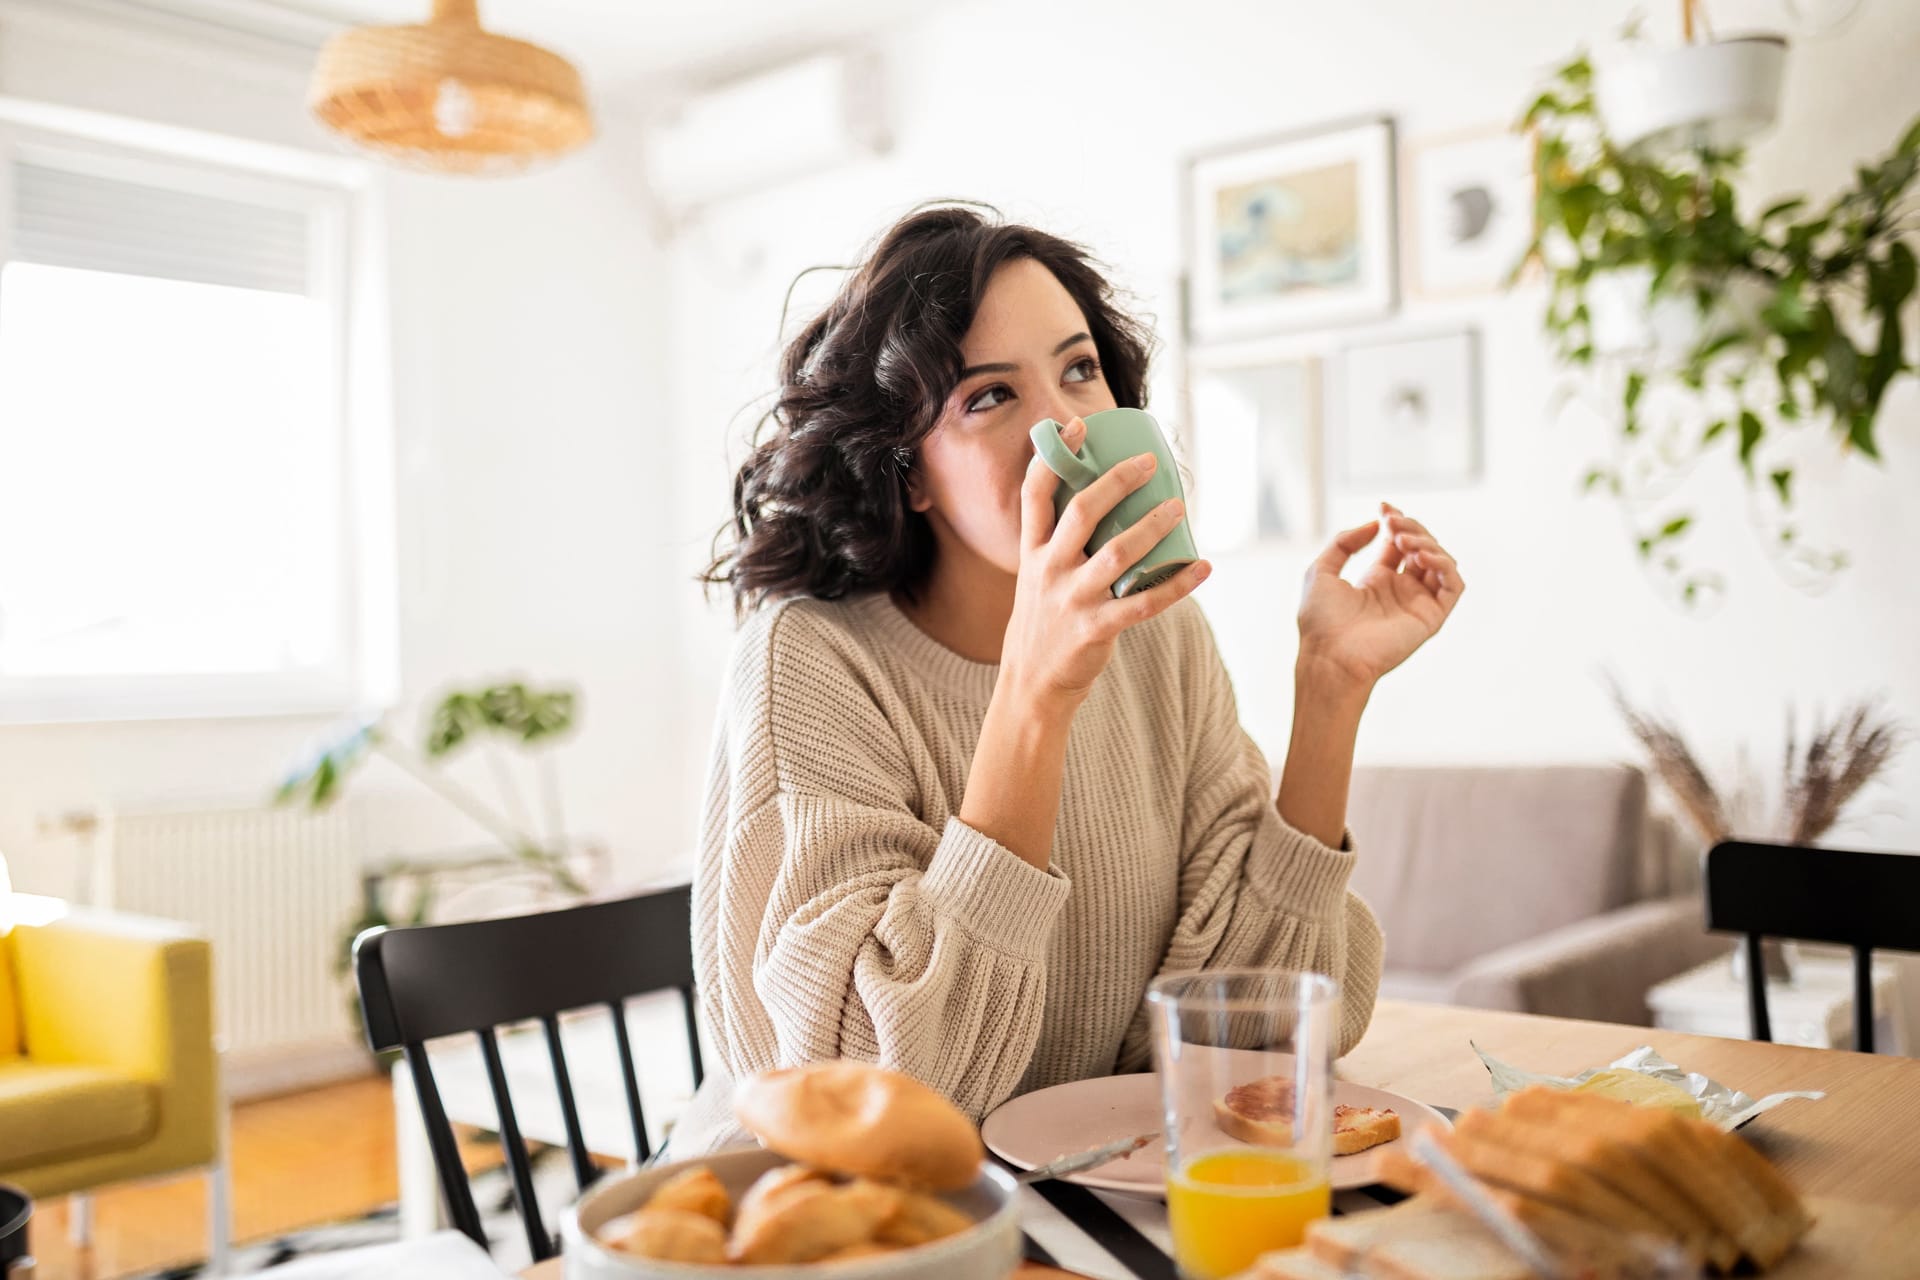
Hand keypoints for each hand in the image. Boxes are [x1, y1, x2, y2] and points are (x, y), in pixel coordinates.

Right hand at [1001, 416, 1212, 712]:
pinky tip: (1202, 567)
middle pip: (1081, 513)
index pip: (1035, 495)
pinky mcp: (1095, 630)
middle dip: (1116, 482)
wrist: (1032, 682)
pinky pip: (1143, 604)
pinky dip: (1177, 585)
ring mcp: (1072, 600)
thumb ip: (1062, 543)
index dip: (1055, 458)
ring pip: (1116, 554)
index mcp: (1033, 552)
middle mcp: (1049, 570)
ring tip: (1179, 507)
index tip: (1077, 427)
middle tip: (1149, 463)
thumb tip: (1105, 499)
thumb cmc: (1044, 620)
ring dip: (1152, 526)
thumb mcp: (1037, 576)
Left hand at [1296, 502, 1462, 690]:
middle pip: (1421, 547)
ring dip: (1427, 542)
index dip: (1396, 521)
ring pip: (1441, 563)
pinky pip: (1453, 586)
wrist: (1329, 656)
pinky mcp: (1431, 618)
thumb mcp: (1321, 570)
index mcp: (1376, 581)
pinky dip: (1444, 565)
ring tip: (1403, 539)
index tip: (1385, 507)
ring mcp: (1417, 603)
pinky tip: (1420, 556)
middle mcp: (1400, 591)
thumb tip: (1374, 524)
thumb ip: (1345, 542)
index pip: (1398, 543)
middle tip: (1392, 522)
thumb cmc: (1320, 621)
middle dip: (1410, 528)